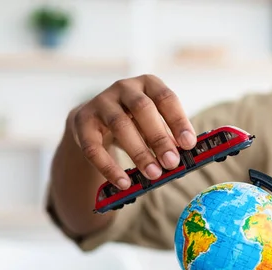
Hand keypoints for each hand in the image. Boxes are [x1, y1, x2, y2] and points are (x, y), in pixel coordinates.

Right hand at [69, 74, 197, 189]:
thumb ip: (168, 136)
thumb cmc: (135, 122)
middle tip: (172, 163)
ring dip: (139, 152)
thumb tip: (184, 158)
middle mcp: (124, 88)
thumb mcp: (154, 123)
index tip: (189, 144)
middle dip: (159, 138)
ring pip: (119, 125)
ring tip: (153, 174)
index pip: (166, 98)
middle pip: (142, 109)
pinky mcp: (82, 121)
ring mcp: (101, 102)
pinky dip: (109, 167)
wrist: (96, 120)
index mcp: (148, 84)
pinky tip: (124, 183)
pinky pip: (94, 146)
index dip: (178, 121)